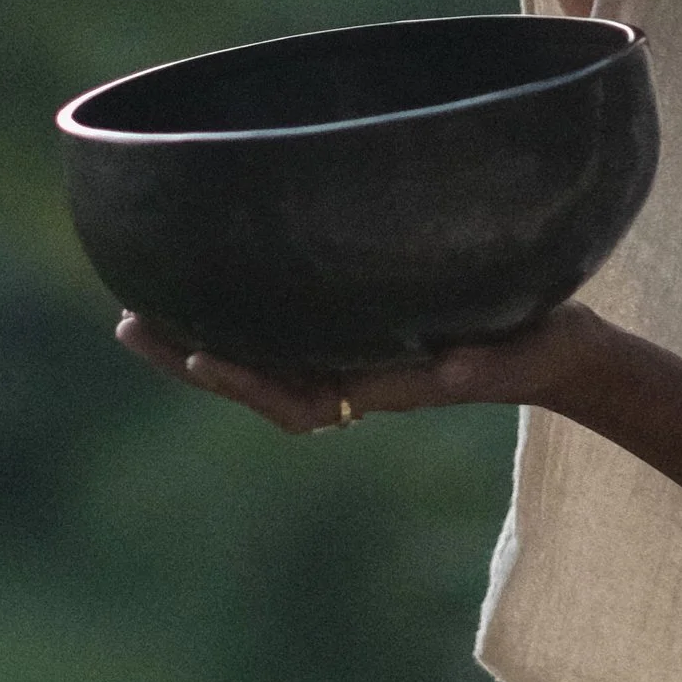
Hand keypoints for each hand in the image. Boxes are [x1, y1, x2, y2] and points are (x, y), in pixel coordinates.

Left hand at [115, 302, 601, 433]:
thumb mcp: (510, 358)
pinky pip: (277, 327)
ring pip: (254, 352)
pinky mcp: (349, 325)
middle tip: (128, 324)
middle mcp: (348, 375)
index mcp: (376, 389)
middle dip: (188, 355)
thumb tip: (450, 369)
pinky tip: (197, 284)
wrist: (553, 346)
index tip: (203, 356)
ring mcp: (343, 352)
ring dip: (194, 336)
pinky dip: (232, 311)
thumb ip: (479, 365)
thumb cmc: (535, 352)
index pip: (296, 397)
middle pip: (254, 376)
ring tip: (135, 311)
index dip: (248, 380)